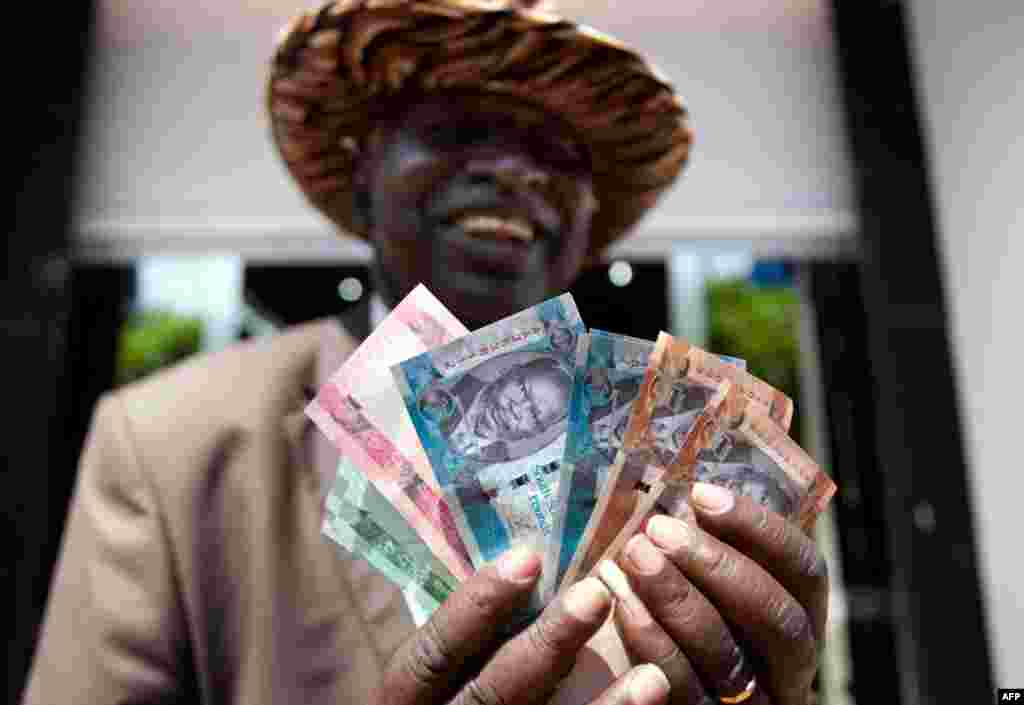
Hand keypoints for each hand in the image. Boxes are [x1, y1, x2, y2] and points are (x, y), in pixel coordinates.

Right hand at [374, 547, 673, 704]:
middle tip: (596, 594)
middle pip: (490, 696)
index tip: (528, 558)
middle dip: (545, 646)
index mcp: (405, 702)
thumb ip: (458, 639)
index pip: (431, 653)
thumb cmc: (443, 701)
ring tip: (654, 675)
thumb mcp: (431, 678)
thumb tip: (521, 558)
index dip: (474, 606)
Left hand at [600, 483, 828, 704]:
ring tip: (633, 555)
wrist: (659, 693)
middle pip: (776, 615)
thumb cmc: (689, 619)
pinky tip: (623, 602)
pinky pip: (685, 687)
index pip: (805, 568)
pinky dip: (652, 641)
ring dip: (677, 597)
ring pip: (729, 654)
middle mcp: (791, 666)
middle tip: (658, 528)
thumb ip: (718, 544)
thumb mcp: (716, 583)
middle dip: (717, 564)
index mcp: (802, 618)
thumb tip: (696, 478)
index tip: (701, 494)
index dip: (759, 527)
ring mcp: (755, 702)